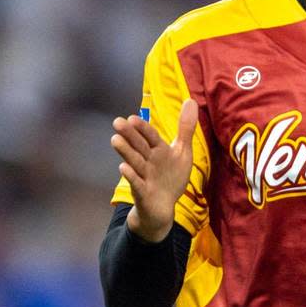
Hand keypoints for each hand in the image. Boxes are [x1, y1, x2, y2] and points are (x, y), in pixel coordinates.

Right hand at [110, 99, 198, 242]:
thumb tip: (191, 100)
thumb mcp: (181, 151)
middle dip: (129, 135)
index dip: (143, 128)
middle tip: (117, 122)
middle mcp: (149, 161)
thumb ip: (185, 127)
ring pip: (135, 162)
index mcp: (158, 150)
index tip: (132, 117)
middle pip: (139, 146)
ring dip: (126, 152)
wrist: (163, 206)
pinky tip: (123, 168)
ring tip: (115, 139)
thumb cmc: (170, 176)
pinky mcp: (143, 193)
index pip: (150, 136)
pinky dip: (131, 176)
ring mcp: (144, 176)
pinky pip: (136, 184)